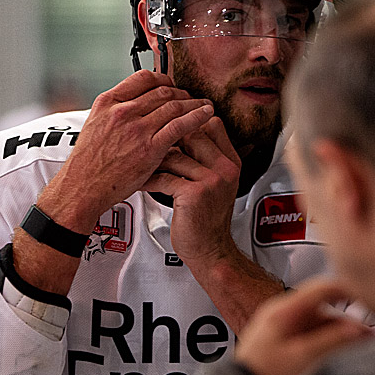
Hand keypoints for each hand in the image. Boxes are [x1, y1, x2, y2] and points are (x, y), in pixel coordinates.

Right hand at [38, 70, 213, 232]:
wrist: (82, 188)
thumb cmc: (88, 163)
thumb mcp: (94, 125)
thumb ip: (116, 111)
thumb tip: (135, 104)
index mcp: (108, 103)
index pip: (143, 78)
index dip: (163, 79)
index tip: (171, 84)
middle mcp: (122, 112)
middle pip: (162, 91)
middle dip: (181, 93)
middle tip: (190, 98)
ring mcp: (137, 129)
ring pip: (174, 106)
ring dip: (193, 104)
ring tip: (204, 106)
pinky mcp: (150, 147)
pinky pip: (180, 126)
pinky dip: (197, 117)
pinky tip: (206, 115)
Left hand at [142, 115, 241, 264]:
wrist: (210, 249)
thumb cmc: (206, 218)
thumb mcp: (216, 183)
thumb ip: (206, 159)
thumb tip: (181, 133)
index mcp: (231, 162)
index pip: (212, 125)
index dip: (190, 124)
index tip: (173, 132)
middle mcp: (225, 168)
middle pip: (193, 134)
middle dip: (169, 140)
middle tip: (153, 148)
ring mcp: (212, 180)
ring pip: (176, 155)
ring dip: (155, 161)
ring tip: (144, 166)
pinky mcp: (195, 193)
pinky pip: (165, 176)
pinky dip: (150, 180)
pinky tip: (144, 182)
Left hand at [235, 279, 374, 374]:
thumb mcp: (302, 357)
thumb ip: (332, 339)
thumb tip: (358, 329)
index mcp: (283, 311)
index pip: (322, 288)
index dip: (349, 290)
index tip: (369, 300)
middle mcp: (281, 315)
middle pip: (323, 310)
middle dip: (348, 323)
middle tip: (370, 338)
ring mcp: (280, 330)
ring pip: (319, 325)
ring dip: (340, 335)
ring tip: (360, 350)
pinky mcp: (280, 346)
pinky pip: (310, 338)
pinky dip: (327, 344)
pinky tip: (341, 356)